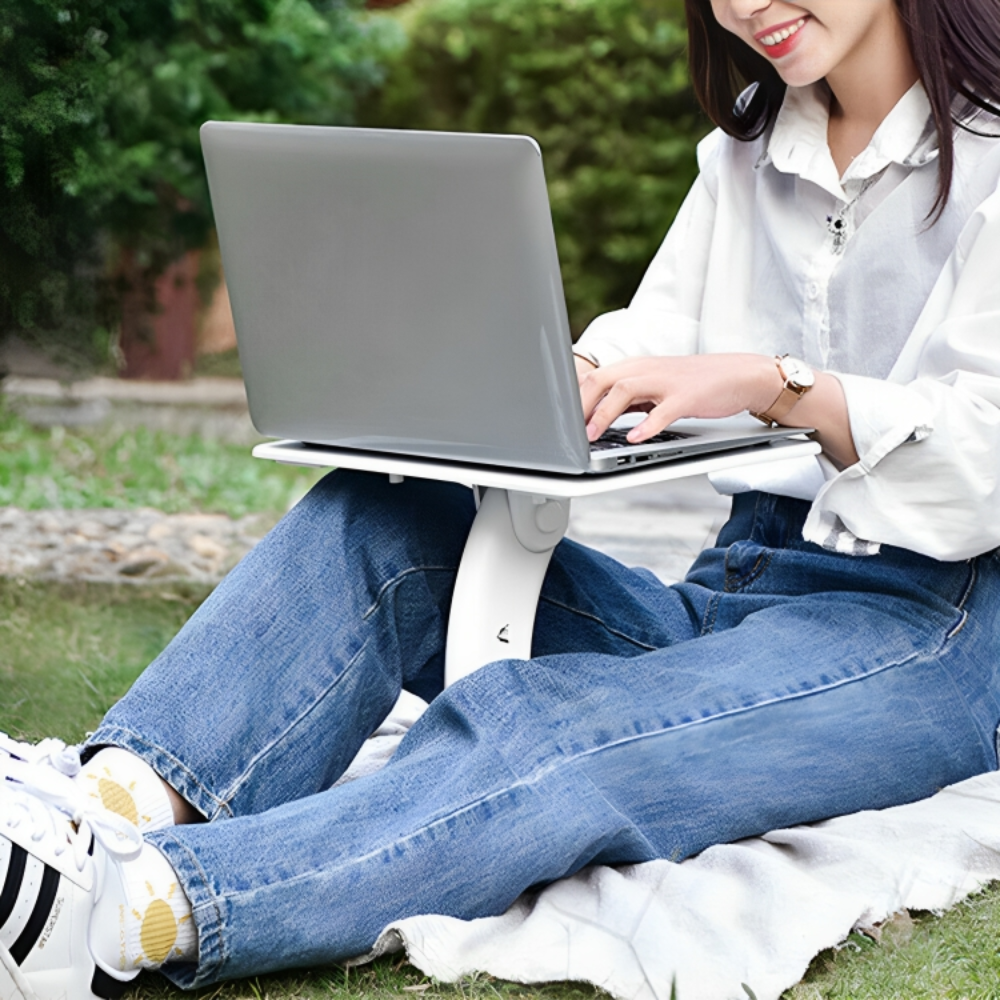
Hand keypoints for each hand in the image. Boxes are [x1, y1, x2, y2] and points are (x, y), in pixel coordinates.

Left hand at [578, 354, 781, 442]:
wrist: (739, 375)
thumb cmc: (694, 384)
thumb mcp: (654, 388)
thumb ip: (627, 400)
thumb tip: (595, 417)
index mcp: (636, 367)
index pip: (594, 377)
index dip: (573, 398)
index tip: (557, 420)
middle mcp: (646, 370)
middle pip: (602, 379)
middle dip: (580, 405)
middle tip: (566, 430)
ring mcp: (666, 381)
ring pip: (625, 391)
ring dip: (603, 414)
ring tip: (590, 435)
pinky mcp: (687, 396)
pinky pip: (663, 411)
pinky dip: (647, 425)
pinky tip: (636, 438)